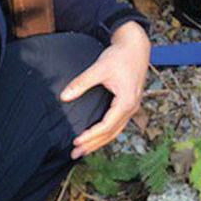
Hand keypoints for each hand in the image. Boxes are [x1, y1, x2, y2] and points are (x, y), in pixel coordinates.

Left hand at [60, 21, 149, 158]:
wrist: (136, 46)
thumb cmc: (120, 56)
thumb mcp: (99, 68)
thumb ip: (82, 82)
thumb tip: (64, 97)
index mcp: (126, 101)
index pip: (107, 126)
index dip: (91, 136)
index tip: (76, 142)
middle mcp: (132, 107)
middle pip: (112, 133)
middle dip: (93, 145)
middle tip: (75, 154)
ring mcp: (132, 107)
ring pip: (116, 131)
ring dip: (99, 141)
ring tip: (83, 150)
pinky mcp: (129, 103)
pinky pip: (118, 124)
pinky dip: (106, 133)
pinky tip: (95, 136)